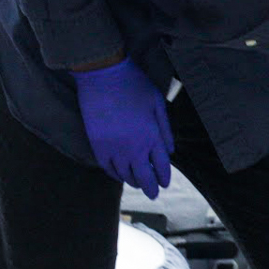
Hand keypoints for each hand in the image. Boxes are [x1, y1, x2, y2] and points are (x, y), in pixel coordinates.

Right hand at [71, 58, 173, 198]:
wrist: (102, 75)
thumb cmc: (133, 85)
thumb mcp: (157, 103)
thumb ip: (165, 129)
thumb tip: (170, 151)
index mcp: (151, 135)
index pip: (162, 166)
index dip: (163, 177)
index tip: (163, 183)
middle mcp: (134, 147)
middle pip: (144, 177)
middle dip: (151, 188)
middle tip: (153, 194)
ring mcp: (114, 148)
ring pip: (125, 175)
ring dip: (133, 181)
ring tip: (137, 183)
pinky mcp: (98, 145)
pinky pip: (107, 168)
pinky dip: (115, 174)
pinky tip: (119, 174)